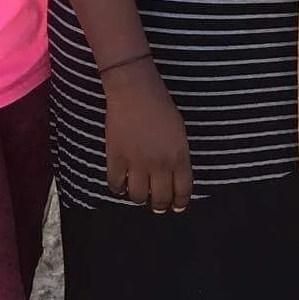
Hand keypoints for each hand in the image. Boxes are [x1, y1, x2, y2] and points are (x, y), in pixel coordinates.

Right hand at [103, 60, 191, 212]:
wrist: (135, 92)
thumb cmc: (161, 107)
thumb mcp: (180, 133)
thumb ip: (178, 157)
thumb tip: (173, 176)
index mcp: (179, 157)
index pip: (182, 191)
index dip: (179, 202)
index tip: (176, 207)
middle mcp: (159, 165)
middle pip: (161, 199)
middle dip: (160, 206)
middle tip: (157, 206)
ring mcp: (137, 164)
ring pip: (138, 197)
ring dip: (140, 199)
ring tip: (139, 195)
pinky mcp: (116, 159)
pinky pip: (116, 185)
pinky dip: (118, 188)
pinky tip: (121, 185)